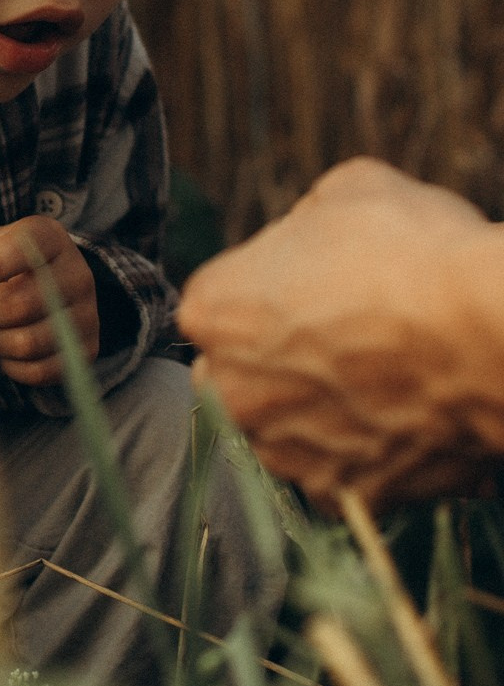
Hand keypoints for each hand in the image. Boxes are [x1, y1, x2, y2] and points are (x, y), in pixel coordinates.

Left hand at [0, 215, 98, 384]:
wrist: (53, 290)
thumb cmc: (2, 268)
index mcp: (47, 237)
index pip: (20, 250)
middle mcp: (76, 272)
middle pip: (16, 305)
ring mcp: (87, 314)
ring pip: (26, 342)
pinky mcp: (88, 349)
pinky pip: (40, 370)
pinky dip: (13, 366)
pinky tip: (6, 351)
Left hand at [178, 158, 502, 509]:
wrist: (492, 336)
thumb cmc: (416, 253)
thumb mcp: (349, 191)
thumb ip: (304, 224)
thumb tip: (309, 239)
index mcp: (211, 309)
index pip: (222, 299)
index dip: (271, 286)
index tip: (317, 283)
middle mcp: (227, 391)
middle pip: (241, 371)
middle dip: (276, 358)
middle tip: (344, 335)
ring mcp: (279, 450)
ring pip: (286, 428)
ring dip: (317, 409)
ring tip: (383, 375)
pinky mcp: (337, 494)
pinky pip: (341, 469)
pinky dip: (366, 450)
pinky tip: (403, 415)